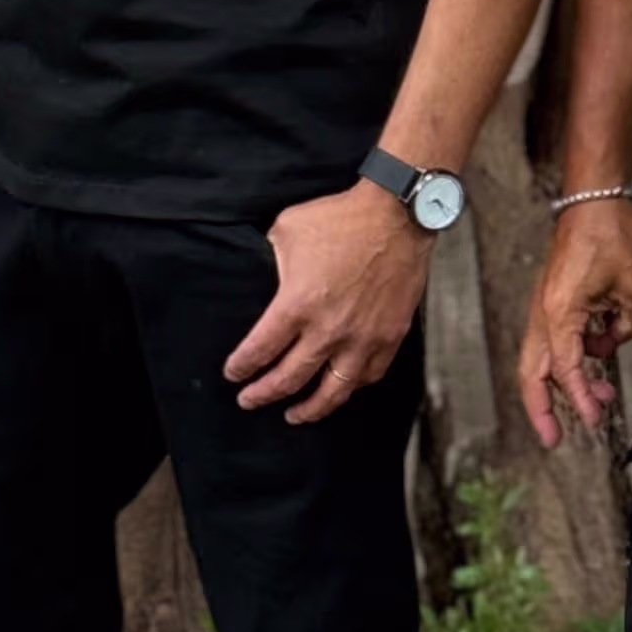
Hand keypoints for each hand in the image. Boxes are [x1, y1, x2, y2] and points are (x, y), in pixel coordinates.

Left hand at [226, 185, 428, 423]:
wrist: (398, 215)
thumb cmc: (341, 218)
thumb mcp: (288, 229)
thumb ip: (270, 259)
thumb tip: (259, 272)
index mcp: (297, 304)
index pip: (260, 351)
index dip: (242, 367)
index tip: (233, 374)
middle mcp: (329, 330)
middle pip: (289, 379)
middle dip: (262, 395)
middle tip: (249, 401)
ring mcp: (363, 337)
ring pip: (332, 391)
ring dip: (309, 409)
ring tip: (294, 416)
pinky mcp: (390, 336)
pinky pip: (369, 375)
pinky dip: (351, 388)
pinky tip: (340, 389)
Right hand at [518, 197, 631, 447]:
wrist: (595, 196)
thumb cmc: (611, 231)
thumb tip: (622, 338)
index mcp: (560, 313)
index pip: (568, 370)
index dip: (581, 401)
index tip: (595, 421)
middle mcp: (544, 313)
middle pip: (532, 373)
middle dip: (541, 410)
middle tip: (555, 439)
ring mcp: (546, 305)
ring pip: (542, 358)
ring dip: (565, 382)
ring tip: (598, 397)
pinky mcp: (555, 298)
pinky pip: (557, 339)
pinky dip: (573, 355)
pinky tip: (603, 351)